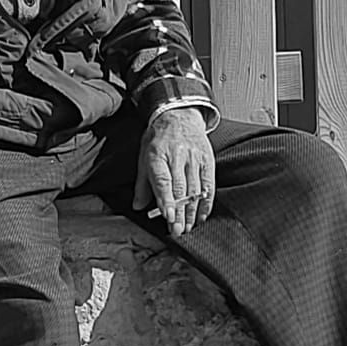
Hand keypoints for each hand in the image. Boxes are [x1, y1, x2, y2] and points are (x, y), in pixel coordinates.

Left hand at [132, 109, 214, 235]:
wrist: (179, 115)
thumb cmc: (159, 139)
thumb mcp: (144, 156)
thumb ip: (141, 184)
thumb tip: (138, 206)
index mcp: (158, 155)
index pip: (163, 180)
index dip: (166, 199)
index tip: (167, 215)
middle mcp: (177, 157)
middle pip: (180, 189)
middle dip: (179, 212)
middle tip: (177, 230)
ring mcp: (194, 158)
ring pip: (195, 189)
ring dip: (191, 211)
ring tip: (186, 227)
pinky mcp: (207, 160)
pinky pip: (208, 185)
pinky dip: (205, 202)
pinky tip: (200, 215)